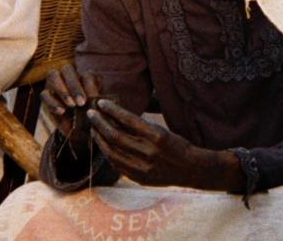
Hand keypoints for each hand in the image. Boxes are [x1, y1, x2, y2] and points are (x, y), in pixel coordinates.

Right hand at [41, 64, 100, 140]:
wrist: (76, 129)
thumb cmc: (89, 116)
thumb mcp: (95, 110)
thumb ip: (96, 103)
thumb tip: (98, 101)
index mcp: (85, 77)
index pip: (87, 75)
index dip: (90, 86)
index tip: (93, 99)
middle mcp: (69, 75)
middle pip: (68, 70)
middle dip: (74, 86)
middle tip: (81, 103)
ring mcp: (55, 82)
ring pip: (53, 75)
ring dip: (63, 90)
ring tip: (71, 105)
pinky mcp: (46, 94)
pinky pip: (45, 94)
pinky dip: (52, 102)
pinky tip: (61, 111)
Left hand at [87, 99, 243, 190]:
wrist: (191, 169)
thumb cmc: (177, 145)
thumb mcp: (162, 131)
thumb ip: (140, 127)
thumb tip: (116, 117)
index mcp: (157, 135)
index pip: (128, 120)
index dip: (112, 110)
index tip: (101, 103)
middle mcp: (149, 151)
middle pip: (116, 135)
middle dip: (100, 123)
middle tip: (91, 114)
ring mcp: (143, 167)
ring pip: (112, 152)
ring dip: (100, 139)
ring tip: (94, 130)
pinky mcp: (139, 178)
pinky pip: (117, 165)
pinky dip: (108, 154)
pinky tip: (103, 146)